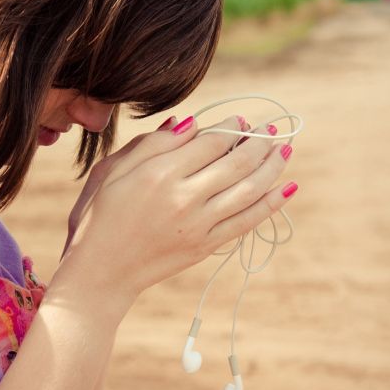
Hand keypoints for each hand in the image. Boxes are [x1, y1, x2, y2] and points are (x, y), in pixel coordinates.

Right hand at [57, 114, 295, 307]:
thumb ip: (154, 143)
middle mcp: (184, 198)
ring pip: (249, 190)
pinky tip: (287, 188)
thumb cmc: (102, 213)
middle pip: (236, 163)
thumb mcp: (115, 169)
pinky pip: (247, 221)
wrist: (101, 269)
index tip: (240, 120)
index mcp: (160, 174)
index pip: (211, 142)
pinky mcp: (206, 246)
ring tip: (284, 150)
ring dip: (272, 167)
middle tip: (271, 131)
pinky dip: (271, 204)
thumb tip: (190, 122)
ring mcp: (198, 224)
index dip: (232, 127)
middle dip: (259, 143)